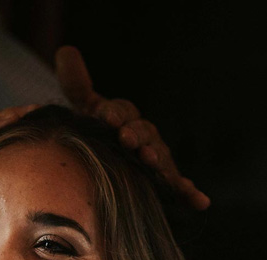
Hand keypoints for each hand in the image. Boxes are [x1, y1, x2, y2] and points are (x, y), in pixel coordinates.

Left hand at [55, 46, 209, 210]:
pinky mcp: (166, 184)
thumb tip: (66, 51)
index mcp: (127, 119)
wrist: (110, 164)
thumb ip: (78, 85)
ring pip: (160, 157)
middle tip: (126, 139)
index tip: (105, 117)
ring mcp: (157, 160)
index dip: (115, 112)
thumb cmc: (101, 133)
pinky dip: (191, 193)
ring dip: (157, 158)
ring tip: (150, 161)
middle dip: (136, 134)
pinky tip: (200, 201)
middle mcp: (145, 137)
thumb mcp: (87, 110)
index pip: (122, 111)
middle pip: (144, 132)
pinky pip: (180, 188)